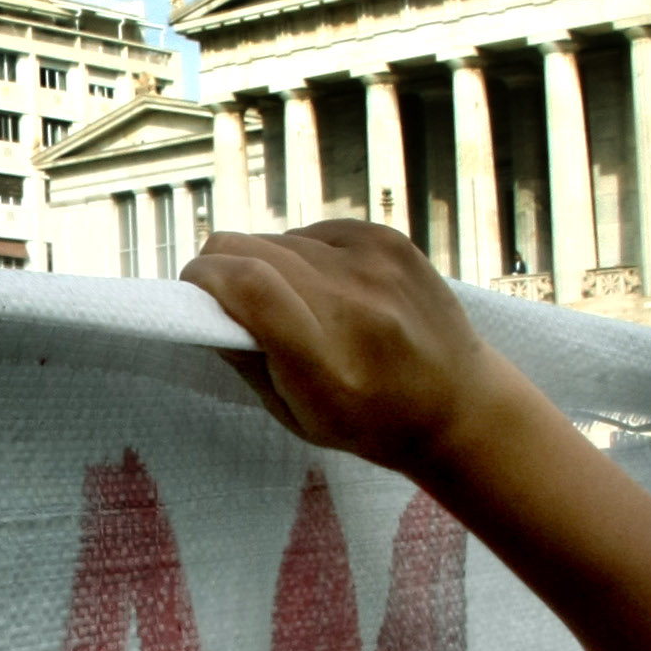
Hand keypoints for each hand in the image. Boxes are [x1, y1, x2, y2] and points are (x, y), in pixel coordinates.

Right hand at [178, 220, 537, 477]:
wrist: (459, 403)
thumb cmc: (368, 421)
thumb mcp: (296, 416)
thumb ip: (246, 361)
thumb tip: (201, 308)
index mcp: (326, 362)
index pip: (247, 286)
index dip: (204, 277)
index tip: (191, 289)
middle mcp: (353, 305)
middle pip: (251, 249)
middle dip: (221, 266)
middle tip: (224, 295)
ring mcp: (376, 265)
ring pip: (279, 238)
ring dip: (266, 263)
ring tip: (291, 300)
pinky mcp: (390, 240)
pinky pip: (315, 230)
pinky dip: (304, 253)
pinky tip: (324, 284)